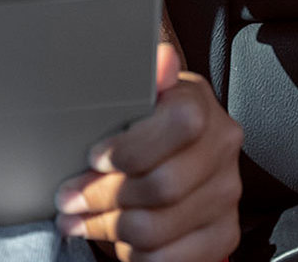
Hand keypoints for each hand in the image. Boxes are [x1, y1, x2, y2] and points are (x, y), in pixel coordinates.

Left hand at [55, 43, 243, 260]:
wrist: (171, 162)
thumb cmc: (140, 129)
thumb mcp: (131, 99)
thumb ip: (139, 78)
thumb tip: (163, 57)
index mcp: (199, 104)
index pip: (181, 124)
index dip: (132, 148)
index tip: (95, 158)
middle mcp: (223, 148)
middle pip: (162, 185)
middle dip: (103, 196)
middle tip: (70, 198)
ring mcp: (227, 193)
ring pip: (158, 227)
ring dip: (108, 228)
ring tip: (82, 220)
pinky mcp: (222, 233)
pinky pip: (169, 259)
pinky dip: (133, 255)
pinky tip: (116, 240)